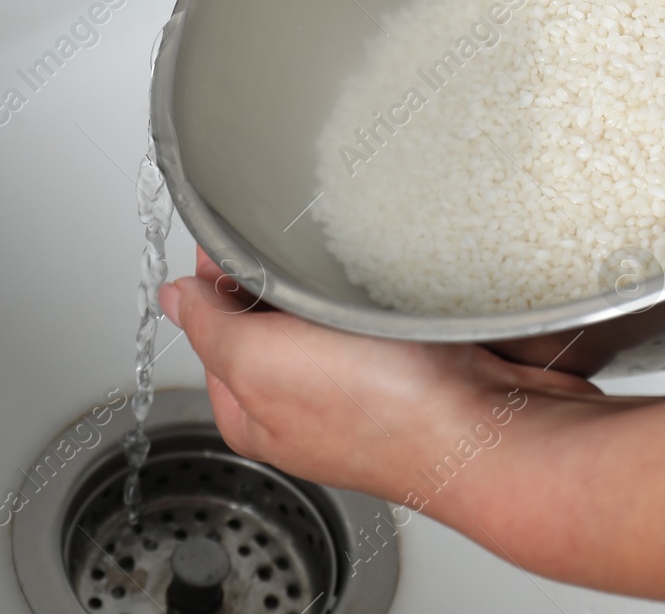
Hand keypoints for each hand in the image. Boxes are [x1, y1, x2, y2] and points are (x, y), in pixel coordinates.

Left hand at [159, 249, 602, 517]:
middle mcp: (304, 404)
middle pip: (266, 316)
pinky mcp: (412, 365)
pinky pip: (379, 316)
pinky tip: (385, 282)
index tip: (230, 235)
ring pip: (325, 313)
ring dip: (327, 281)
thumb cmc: (385, 415)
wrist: (489, 429)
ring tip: (340, 260)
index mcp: (252, 409)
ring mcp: (361, 384)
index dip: (215, 275)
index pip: (211, 324)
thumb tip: (175, 298)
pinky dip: (376, 293)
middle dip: (273, 275)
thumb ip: (209, 327)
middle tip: (291, 242)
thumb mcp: (261, 362)